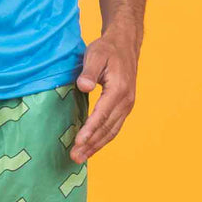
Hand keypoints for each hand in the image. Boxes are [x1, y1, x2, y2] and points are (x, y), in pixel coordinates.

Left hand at [70, 28, 139, 163]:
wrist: (125, 44)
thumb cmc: (107, 49)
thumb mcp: (96, 54)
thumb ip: (89, 71)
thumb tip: (83, 86)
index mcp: (118, 89)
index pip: (102, 115)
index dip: (89, 130)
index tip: (78, 142)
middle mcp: (126, 101)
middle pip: (107, 128)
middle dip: (91, 144)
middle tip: (75, 157)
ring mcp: (127, 105)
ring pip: (112, 131)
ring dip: (96, 146)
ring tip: (81, 157)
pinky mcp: (124, 107)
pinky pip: (114, 127)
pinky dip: (103, 139)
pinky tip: (92, 146)